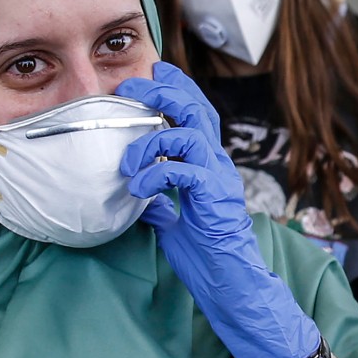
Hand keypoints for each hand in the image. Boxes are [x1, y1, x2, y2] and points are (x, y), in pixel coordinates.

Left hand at [117, 62, 319, 357]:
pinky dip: (155, 172)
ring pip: (189, 132)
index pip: (195, 115)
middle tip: (132, 87)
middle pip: (195, 109)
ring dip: (152, 136)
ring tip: (128, 158)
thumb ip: (162, 205)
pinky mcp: (213, 195)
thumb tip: (144, 199)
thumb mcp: (174, 225)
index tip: (152, 74)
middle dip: (163, 91)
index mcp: (208, 166)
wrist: (229, 284)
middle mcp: (216, 163)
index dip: (176, 89)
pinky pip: (181, 169)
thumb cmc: (206, 257)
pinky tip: (138, 187)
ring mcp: (217, 177)